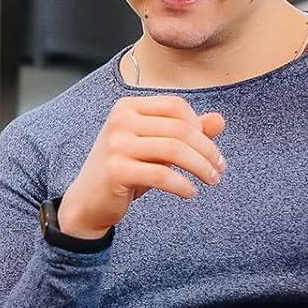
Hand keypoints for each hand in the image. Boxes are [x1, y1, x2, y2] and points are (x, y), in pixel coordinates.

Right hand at [57, 94, 225, 239]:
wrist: (87, 201)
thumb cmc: (123, 171)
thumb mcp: (155, 148)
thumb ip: (185, 132)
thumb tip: (219, 120)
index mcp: (128, 107)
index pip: (176, 106)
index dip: (199, 126)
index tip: (209, 148)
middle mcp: (120, 121)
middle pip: (180, 128)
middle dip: (207, 150)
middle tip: (218, 169)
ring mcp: (116, 145)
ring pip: (174, 150)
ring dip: (200, 167)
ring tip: (211, 180)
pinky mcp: (116, 170)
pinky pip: (161, 175)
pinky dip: (182, 185)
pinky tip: (189, 193)